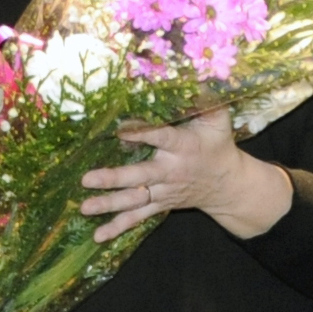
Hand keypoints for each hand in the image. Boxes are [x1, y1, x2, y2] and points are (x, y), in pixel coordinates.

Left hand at [78, 107, 292, 241]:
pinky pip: (138, 218)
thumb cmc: (218, 145)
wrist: (228, 184)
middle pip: (140, 176)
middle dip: (114, 179)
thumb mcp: (218, 120)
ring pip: (135, 200)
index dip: (142, 134)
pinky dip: (118, 228)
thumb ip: (206, 100)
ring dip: (109, 205)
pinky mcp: (159, 204)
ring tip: (85, 208)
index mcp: (183, 147)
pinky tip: (98, 237)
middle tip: (87, 179)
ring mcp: (164, 191)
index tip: (120, 130)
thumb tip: (195, 74)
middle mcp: (171, 172)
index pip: (161, 138)